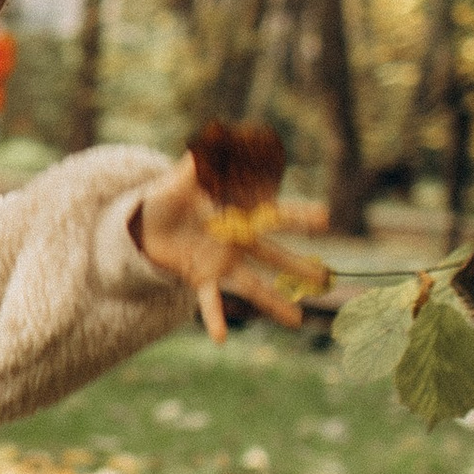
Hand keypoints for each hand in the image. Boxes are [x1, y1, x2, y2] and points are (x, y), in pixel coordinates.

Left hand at [136, 158, 330, 340]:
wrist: (146, 223)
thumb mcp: (182, 178)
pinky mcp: (202, 278)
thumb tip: (215, 134)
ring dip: (274, 303)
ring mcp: (223, 263)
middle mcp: (238, 242)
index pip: (274, 214)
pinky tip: (221, 339)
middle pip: (274, 255)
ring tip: (297, 322)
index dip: (298, 215)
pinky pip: (211, 301)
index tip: (326, 217)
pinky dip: (215, 318)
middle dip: (299, 266)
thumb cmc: (170, 195)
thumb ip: (200, 161)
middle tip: (326, 277)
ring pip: (254, 285)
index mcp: (239, 214)